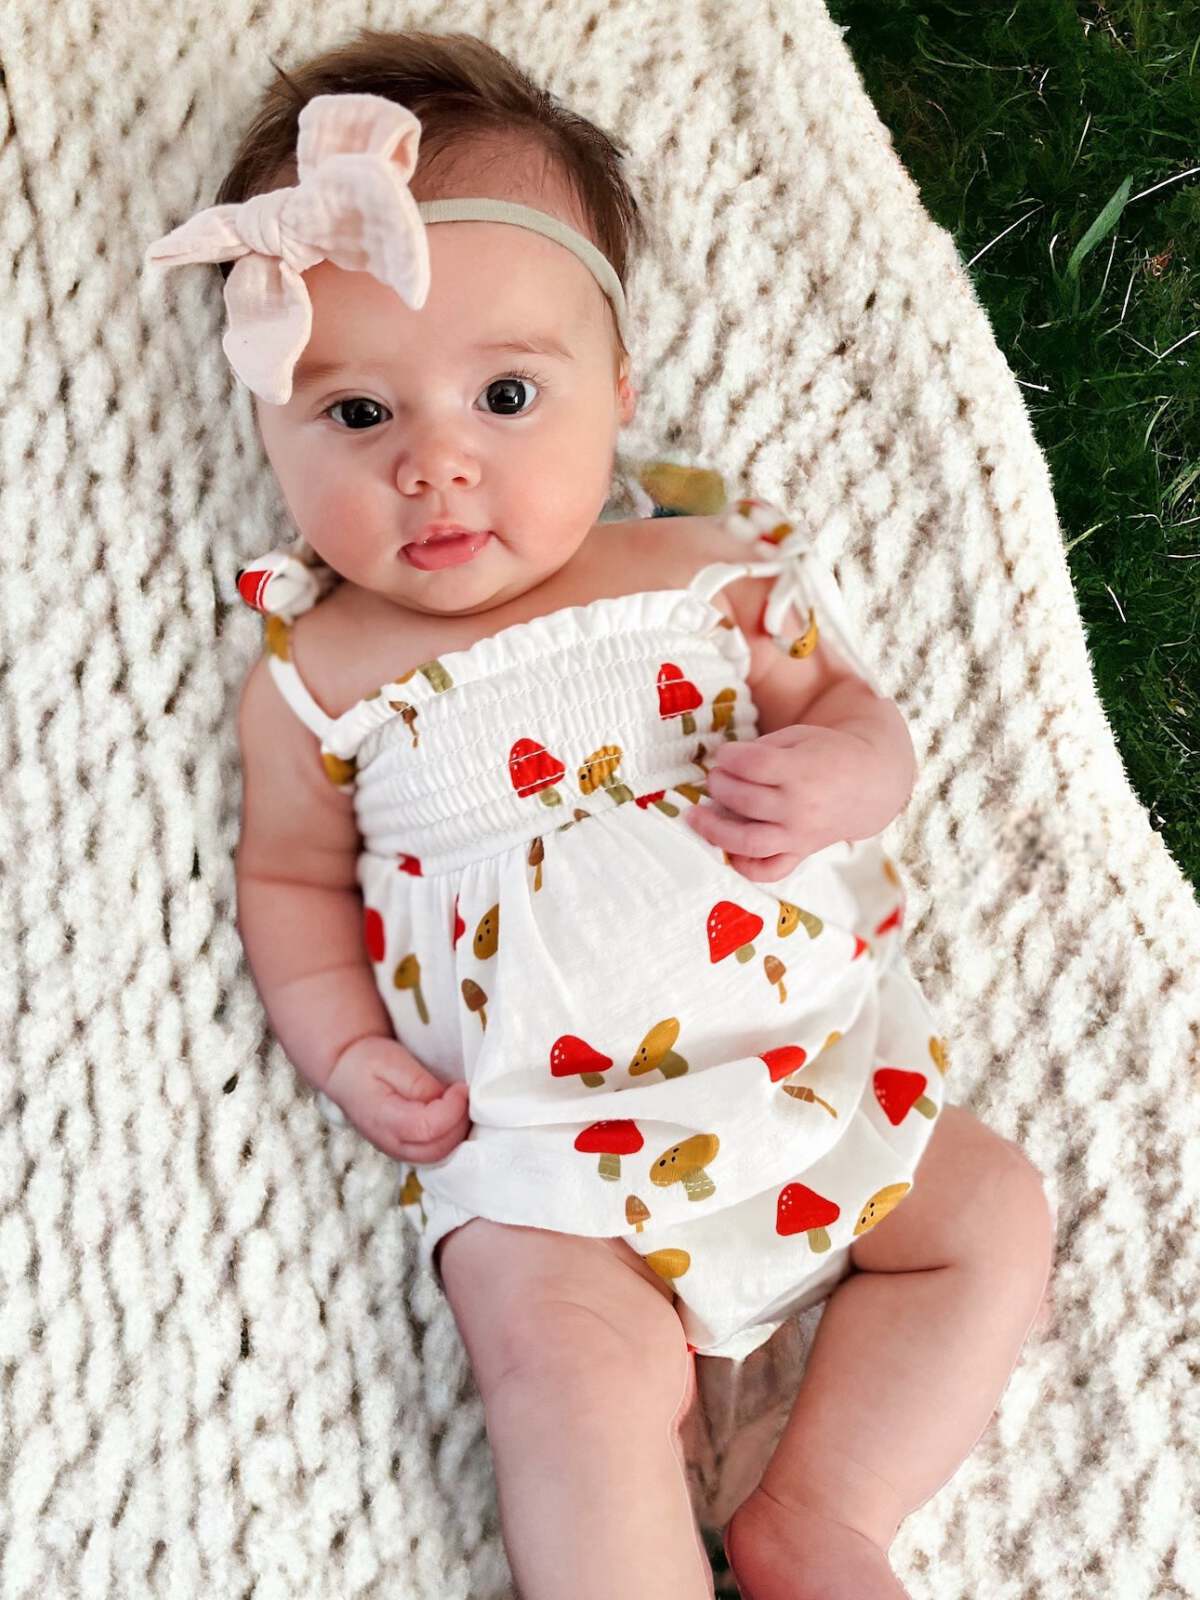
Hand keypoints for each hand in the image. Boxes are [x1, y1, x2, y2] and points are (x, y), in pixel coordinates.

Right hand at [322, 1035, 471, 1164]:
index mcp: (383, 1119)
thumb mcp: (393, 1061)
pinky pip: (434, 1154)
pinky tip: (453, 1117)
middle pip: (437, 1149)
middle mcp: (389, 1143)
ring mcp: (397, 1151)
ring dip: (457, 1134)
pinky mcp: (405, 1150)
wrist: (346, 1072)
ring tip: (460, 1105)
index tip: (460, 1088)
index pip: (427, 1128)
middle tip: (465, 1095)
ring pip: (438, 1157)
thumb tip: (447, 1099)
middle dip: (459, 1123)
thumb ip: (420, 1084)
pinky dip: (450, 1138)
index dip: (452, 1110)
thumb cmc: (367, 1062)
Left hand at [685, 725, 873, 882]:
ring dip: (714, 829)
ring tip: (696, 816)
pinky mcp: (800, 853)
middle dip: (718, 786)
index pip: (750, 765)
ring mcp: (799, 835)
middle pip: (743, 800)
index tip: (724, 754)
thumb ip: (762, 749)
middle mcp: (799, 807)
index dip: (728, 757)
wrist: (870, 785)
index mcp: (801, 770)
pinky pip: (768, 870)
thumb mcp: (799, 736)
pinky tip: (727, 849)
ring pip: (747, 842)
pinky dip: (744, 866)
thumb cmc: (828, 754)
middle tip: (714, 778)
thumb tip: (723, 766)